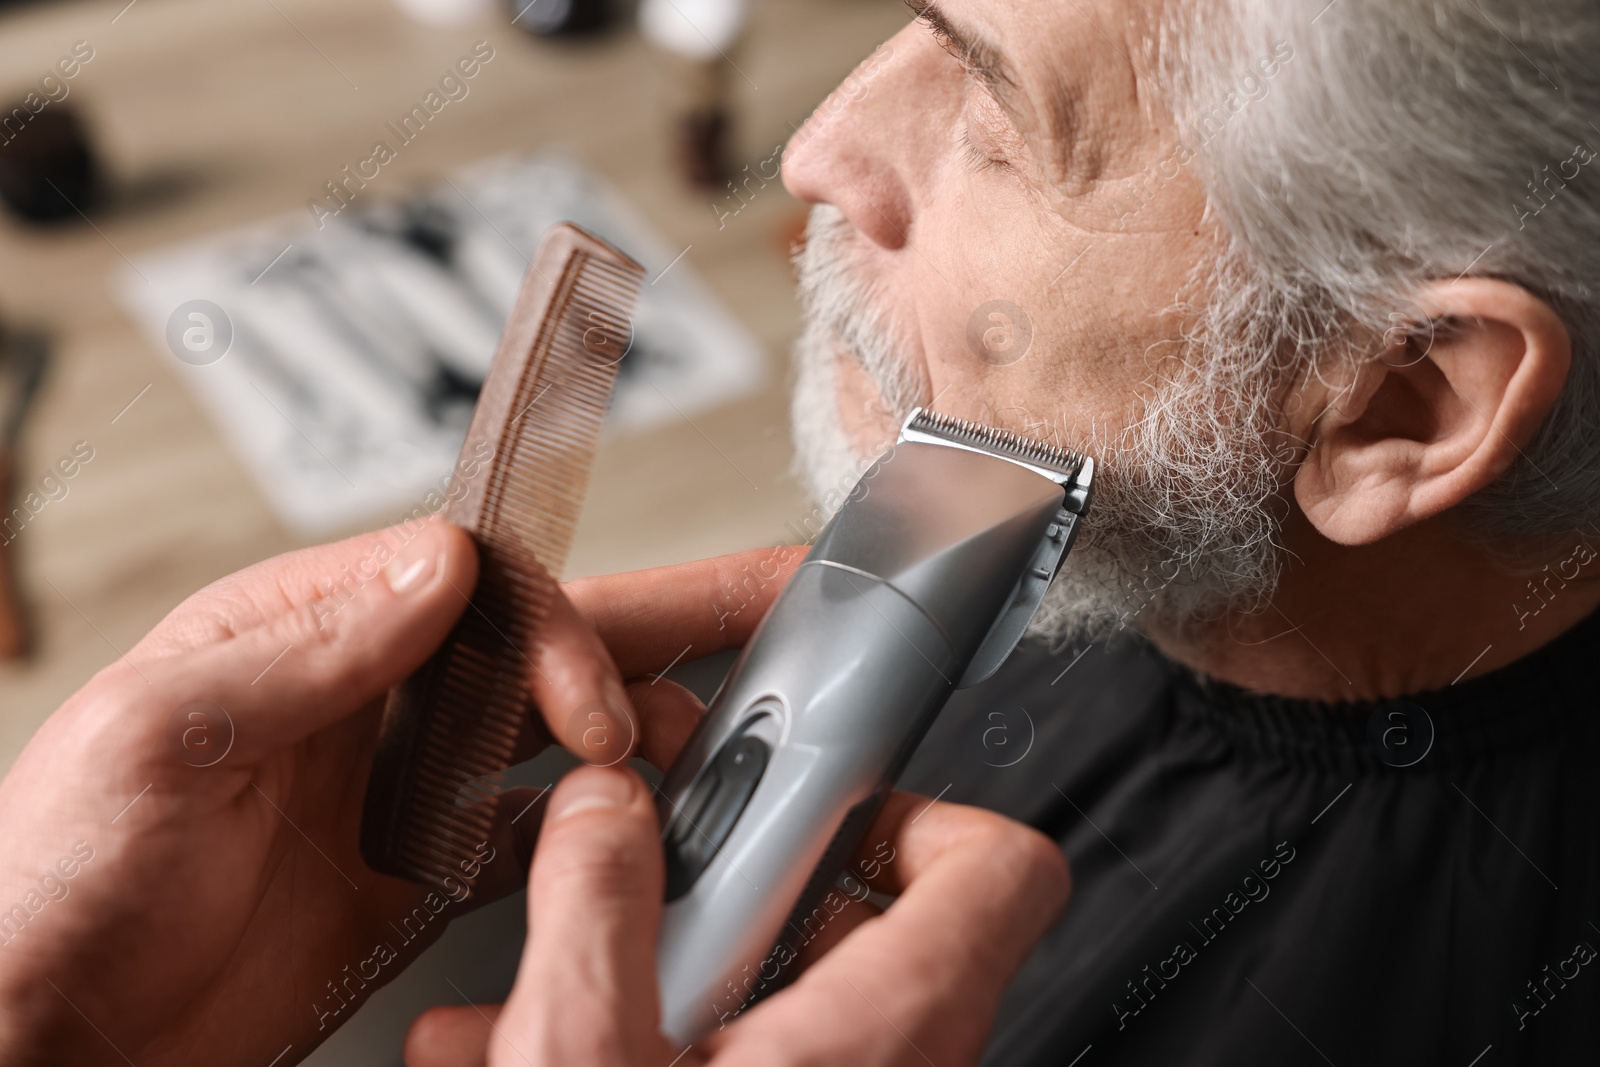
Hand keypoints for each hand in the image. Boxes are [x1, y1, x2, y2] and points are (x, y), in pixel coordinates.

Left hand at [0, 520, 801, 1065]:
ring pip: (554, 734)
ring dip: (636, 736)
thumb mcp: (159, 734)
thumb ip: (307, 645)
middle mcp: (364, 700)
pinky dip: (593, 830)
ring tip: (702, 757)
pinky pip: (531, 833)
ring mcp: (397, 790)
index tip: (589, 710)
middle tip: (766, 606)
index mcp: (303, 633)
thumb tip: (438, 566)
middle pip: (540, 643)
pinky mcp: (414, 877)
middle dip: (659, 625)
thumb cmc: (55, 881)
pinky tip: (634, 838)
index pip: (475, 591)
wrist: (49, 1031)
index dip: (556, 635)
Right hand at [403, 771, 1070, 1065]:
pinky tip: (521, 1062)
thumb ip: (598, 907)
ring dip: (648, 990)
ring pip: (771, 1009)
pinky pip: (727, 1065)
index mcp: (887, 1031)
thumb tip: (608, 811)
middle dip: (718, 902)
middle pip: (855, 926)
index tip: (807, 804)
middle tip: (627, 896)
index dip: (914, 807)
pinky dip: (642, 1054)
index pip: (997, 867)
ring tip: (530, 1013)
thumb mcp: (584, 1058)